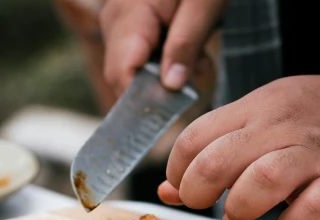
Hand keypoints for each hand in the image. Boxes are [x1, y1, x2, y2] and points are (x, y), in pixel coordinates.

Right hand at [99, 0, 227, 93]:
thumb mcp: (204, 5)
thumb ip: (186, 44)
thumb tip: (170, 86)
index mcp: (129, 16)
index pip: (122, 75)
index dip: (142, 100)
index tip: (172, 109)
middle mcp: (115, 23)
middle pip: (124, 78)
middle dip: (161, 88)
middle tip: (198, 70)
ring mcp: (119, 25)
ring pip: (134, 71)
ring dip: (168, 75)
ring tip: (198, 58)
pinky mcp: (130, 28)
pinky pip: (141, 58)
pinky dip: (166, 62)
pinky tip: (189, 51)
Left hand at [158, 61, 319, 219]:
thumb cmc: (315, 118)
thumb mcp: (261, 117)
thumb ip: (215, 149)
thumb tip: (167, 191)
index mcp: (256, 108)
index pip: (195, 138)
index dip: (177, 171)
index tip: (184, 188)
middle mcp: (282, 127)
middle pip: (219, 159)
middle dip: (198, 192)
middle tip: (204, 205)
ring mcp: (315, 154)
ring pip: (264, 179)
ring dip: (240, 208)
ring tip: (238, 216)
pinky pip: (311, 210)